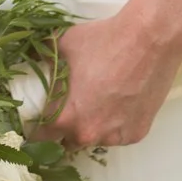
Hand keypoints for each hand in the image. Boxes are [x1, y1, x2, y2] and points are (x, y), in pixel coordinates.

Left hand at [34, 16, 181, 150]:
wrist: (148, 40)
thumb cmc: (102, 40)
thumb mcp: (62, 44)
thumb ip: (44, 60)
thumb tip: (33, 64)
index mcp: (66, 116)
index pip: (40, 136)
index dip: (36, 127)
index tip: (38, 118)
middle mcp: (89, 134)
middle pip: (67, 140)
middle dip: (65, 127)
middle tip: (70, 104)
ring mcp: (114, 137)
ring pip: (94, 138)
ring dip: (92, 125)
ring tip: (100, 98)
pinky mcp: (136, 135)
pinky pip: (117, 134)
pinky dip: (115, 122)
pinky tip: (120, 100)